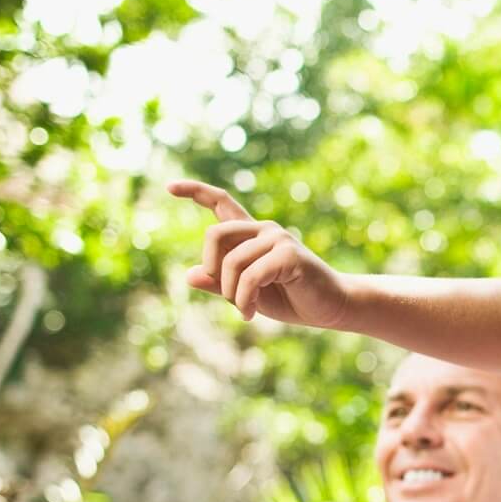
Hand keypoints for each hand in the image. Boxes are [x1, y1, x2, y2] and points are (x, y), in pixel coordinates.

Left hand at [170, 179, 349, 326]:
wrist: (331, 307)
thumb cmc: (290, 298)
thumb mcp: (247, 293)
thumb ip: (220, 283)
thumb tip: (189, 275)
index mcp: (251, 235)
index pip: (221, 202)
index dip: (194, 192)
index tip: (169, 187)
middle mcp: (263, 230)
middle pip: (214, 235)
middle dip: (212, 269)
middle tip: (228, 296)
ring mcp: (278, 239)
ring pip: (230, 262)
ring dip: (231, 294)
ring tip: (245, 311)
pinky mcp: (289, 254)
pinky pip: (249, 276)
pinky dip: (244, 299)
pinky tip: (249, 314)